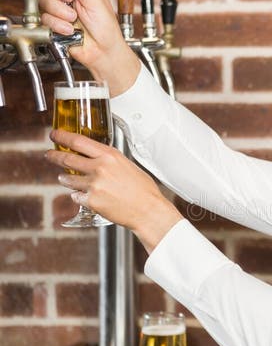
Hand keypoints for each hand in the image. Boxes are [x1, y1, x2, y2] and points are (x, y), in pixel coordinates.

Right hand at [40, 0, 140, 96]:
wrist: (103, 53)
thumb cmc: (107, 29)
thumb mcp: (97, 2)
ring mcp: (58, 9)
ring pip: (44, 1)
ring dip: (59, 11)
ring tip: (74, 20)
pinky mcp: (52, 24)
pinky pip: (44, 18)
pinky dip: (57, 25)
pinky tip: (69, 30)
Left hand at [47, 129, 182, 252]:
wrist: (148, 210)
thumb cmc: (143, 190)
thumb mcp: (128, 165)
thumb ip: (110, 160)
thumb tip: (96, 158)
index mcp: (110, 156)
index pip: (78, 141)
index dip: (62, 136)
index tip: (55, 134)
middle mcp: (100, 168)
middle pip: (67, 158)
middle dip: (54, 156)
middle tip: (50, 155)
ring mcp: (94, 185)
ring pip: (68, 179)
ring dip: (65, 178)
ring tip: (66, 178)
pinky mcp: (91, 201)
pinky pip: (76, 196)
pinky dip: (78, 196)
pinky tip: (88, 196)